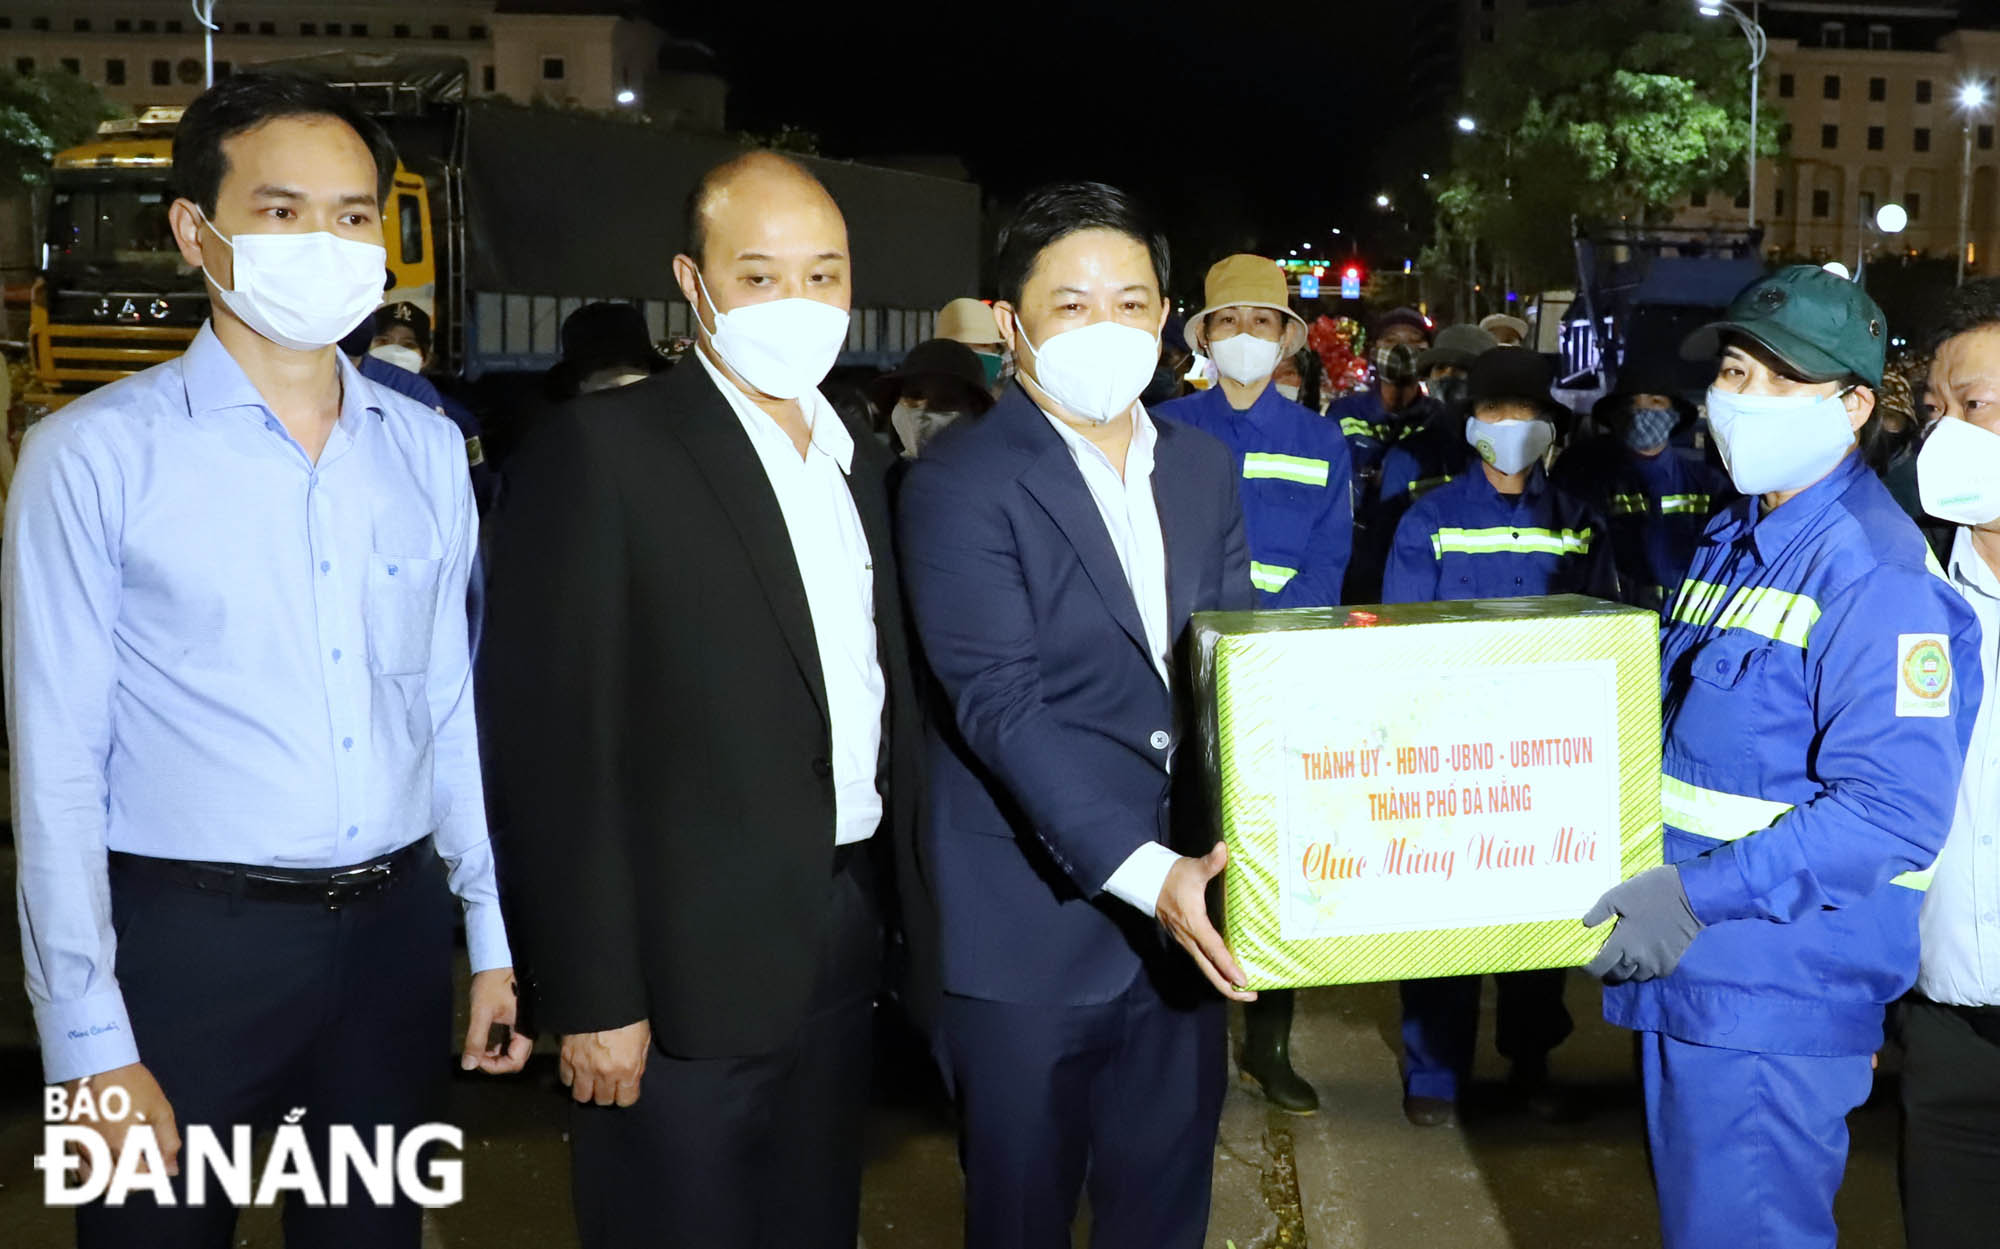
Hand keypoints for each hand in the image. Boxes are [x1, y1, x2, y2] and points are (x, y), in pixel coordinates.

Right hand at [62, 1062, 177, 1181]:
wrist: (96, 1061)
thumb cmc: (131, 1083)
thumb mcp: (160, 1109)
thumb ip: (167, 1142)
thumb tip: (170, 1169)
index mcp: (120, 1143)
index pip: (137, 1179)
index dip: (153, 1179)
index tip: (161, 1170)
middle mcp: (95, 1149)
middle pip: (111, 1187)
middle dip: (131, 1184)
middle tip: (145, 1170)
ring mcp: (76, 1145)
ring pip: (90, 1182)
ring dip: (109, 1181)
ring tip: (126, 1166)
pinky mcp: (66, 1138)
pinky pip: (75, 1168)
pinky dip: (91, 1172)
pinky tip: (106, 1160)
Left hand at [462, 968, 533, 1074]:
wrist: (498, 960)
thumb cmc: (492, 982)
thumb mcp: (481, 1011)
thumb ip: (476, 1039)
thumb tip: (468, 1065)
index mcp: (525, 1029)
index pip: (514, 1062)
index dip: (495, 1066)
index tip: (476, 1058)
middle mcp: (529, 1029)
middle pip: (515, 1060)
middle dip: (494, 1063)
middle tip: (476, 1057)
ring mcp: (525, 1025)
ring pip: (513, 1052)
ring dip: (496, 1056)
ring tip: (479, 1051)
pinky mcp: (519, 1020)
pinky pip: (512, 1042)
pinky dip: (499, 1047)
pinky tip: (487, 1043)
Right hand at [558, 1020, 649, 1106]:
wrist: (599, 995)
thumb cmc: (625, 1012)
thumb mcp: (643, 1036)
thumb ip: (638, 1060)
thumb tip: (634, 1074)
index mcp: (627, 1067)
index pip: (626, 1100)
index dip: (627, 1095)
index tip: (626, 1089)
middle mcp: (605, 1072)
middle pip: (603, 1100)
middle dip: (608, 1093)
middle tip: (609, 1083)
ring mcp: (583, 1066)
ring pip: (582, 1096)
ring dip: (588, 1090)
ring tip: (593, 1080)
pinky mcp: (567, 1057)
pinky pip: (566, 1080)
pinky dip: (572, 1078)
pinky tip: (578, 1070)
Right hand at [1156, 842, 1256, 1002]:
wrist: (1147, 880)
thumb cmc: (1172, 875)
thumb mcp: (1193, 868)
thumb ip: (1210, 862)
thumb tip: (1224, 849)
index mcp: (1194, 923)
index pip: (1213, 949)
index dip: (1228, 966)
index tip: (1243, 981)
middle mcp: (1189, 938)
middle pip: (1209, 970)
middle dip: (1228, 987)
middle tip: (1250, 996)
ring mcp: (1186, 941)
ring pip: (1205, 968)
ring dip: (1223, 981)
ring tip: (1244, 990)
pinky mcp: (1185, 939)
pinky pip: (1202, 961)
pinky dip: (1215, 970)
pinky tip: (1227, 972)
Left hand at [1583, 865, 1704, 983]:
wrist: (1688, 895)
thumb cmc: (1650, 892)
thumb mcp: (1619, 895)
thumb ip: (1600, 911)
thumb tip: (1585, 924)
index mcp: (1623, 941)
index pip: (1601, 965)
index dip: (1590, 968)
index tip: (1585, 964)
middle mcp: (1638, 957)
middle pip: (1617, 975)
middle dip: (1607, 972)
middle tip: (1603, 963)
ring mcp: (1656, 962)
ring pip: (1635, 977)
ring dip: (1626, 972)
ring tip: (1622, 961)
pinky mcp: (1670, 962)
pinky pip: (1653, 975)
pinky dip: (1645, 971)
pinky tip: (1642, 960)